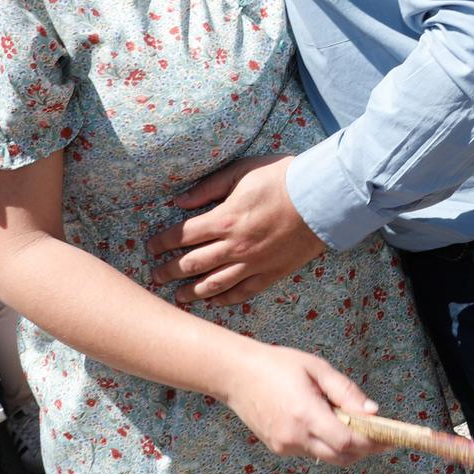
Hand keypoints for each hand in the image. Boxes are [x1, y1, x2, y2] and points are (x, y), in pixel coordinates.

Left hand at [148, 156, 325, 305]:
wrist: (322, 197)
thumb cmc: (283, 178)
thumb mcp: (242, 172)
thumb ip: (208, 188)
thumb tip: (180, 201)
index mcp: (225, 219)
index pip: (182, 236)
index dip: (162, 243)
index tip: (151, 247)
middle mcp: (235, 246)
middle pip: (192, 264)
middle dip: (169, 271)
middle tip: (155, 276)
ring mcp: (253, 263)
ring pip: (214, 284)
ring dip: (191, 292)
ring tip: (177, 297)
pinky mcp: (271, 273)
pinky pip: (243, 292)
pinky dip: (225, 299)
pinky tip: (213, 302)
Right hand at [222, 340, 384, 464]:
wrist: (236, 374)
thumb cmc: (278, 365)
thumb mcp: (317, 369)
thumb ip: (346, 392)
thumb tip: (373, 412)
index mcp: (306, 414)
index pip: (348, 441)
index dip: (372, 443)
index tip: (390, 438)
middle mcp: (295, 437)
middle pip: (341, 457)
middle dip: (365, 450)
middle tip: (382, 437)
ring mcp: (285, 446)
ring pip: (327, 456)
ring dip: (345, 447)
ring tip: (355, 426)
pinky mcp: (278, 448)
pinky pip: (311, 451)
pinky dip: (325, 443)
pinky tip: (326, 423)